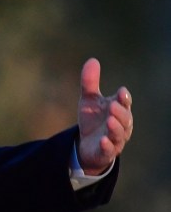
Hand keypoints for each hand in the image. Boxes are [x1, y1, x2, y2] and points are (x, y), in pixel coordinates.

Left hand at [77, 58, 133, 175]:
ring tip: (110, 121)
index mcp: (118, 110)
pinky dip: (107, 145)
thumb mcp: (89, 100)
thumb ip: (90, 82)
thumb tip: (93, 59)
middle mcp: (120, 125)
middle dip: (120, 112)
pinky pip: (109, 150)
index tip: (121, 92)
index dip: (124, 98)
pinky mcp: (106, 152)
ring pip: (120, 134)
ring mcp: (114, 139)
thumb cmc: (93, 119)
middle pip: (125, 119)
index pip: (124, 103)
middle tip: (113, 106)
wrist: (86, 145)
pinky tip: (103, 140)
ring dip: (116, 128)